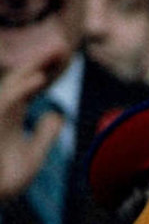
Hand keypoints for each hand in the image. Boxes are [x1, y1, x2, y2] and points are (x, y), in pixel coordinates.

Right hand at [0, 60, 63, 199]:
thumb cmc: (5, 180)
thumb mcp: (33, 156)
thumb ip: (45, 135)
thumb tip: (57, 114)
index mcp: (12, 115)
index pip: (32, 85)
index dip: (48, 69)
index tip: (66, 55)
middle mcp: (3, 111)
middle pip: (24, 78)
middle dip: (43, 59)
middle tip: (64, 43)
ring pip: (15, 83)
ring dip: (35, 65)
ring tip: (55, 51)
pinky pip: (6, 102)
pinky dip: (22, 89)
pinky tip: (40, 78)